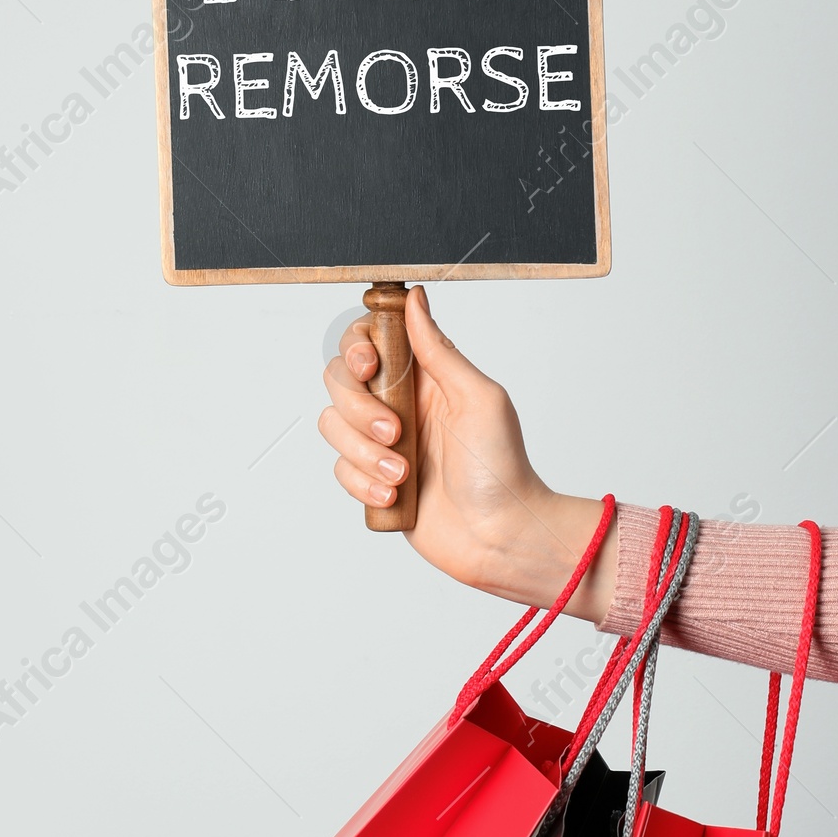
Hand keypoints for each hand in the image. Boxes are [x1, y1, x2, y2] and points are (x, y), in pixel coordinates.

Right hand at [319, 287, 616, 618]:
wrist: (500, 536)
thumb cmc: (503, 469)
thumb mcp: (480, 398)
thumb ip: (440, 351)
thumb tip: (415, 300)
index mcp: (425, 378)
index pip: (369, 342)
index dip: (358, 348)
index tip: (370, 366)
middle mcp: (399, 405)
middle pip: (339, 381)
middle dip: (359, 409)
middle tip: (396, 433)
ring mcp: (383, 444)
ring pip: (334, 427)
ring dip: (364, 453)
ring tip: (404, 474)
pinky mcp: (374, 480)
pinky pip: (341, 470)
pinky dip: (363, 483)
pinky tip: (396, 495)